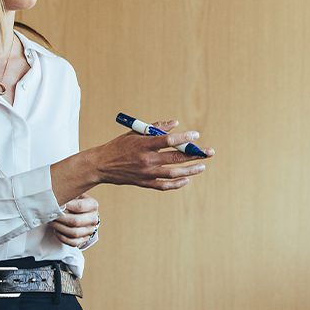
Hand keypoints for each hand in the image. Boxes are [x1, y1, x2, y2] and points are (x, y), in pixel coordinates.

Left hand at [51, 197, 99, 247]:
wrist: (85, 214)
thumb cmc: (77, 203)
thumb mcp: (76, 196)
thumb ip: (69, 196)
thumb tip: (55, 197)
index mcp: (93, 205)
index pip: (79, 206)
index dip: (66, 206)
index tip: (55, 204)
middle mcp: (93, 218)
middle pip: (75, 221)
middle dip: (60, 219)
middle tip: (51, 215)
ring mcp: (90, 230)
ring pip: (73, 233)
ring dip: (59, 228)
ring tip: (52, 222)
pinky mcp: (85, 239)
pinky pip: (73, 242)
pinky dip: (62, 237)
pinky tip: (56, 231)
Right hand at [54, 119, 214, 200]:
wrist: (101, 165)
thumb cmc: (119, 146)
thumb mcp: (135, 133)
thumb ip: (156, 127)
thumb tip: (176, 124)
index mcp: (143, 144)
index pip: (168, 140)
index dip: (183, 138)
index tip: (196, 136)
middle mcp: (146, 159)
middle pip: (175, 158)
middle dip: (194, 155)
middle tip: (208, 152)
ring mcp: (146, 173)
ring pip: (173, 173)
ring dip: (190, 170)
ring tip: (202, 166)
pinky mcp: (144, 183)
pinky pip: (163, 186)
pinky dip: (176, 184)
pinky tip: (186, 179)